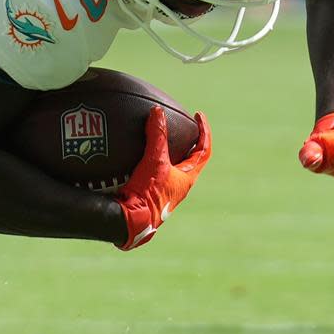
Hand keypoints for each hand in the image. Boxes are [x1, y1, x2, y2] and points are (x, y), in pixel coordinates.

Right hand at [116, 108, 211, 250]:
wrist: (129, 221)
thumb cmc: (148, 194)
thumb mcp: (154, 161)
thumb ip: (157, 136)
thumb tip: (157, 112)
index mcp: (188, 178)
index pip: (204, 151)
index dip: (204, 132)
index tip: (199, 116)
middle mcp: (179, 186)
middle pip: (190, 160)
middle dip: (188, 143)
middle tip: (182, 128)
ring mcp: (165, 191)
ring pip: (172, 169)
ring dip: (169, 154)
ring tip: (159, 139)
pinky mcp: (149, 194)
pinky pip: (154, 174)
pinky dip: (150, 162)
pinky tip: (136, 156)